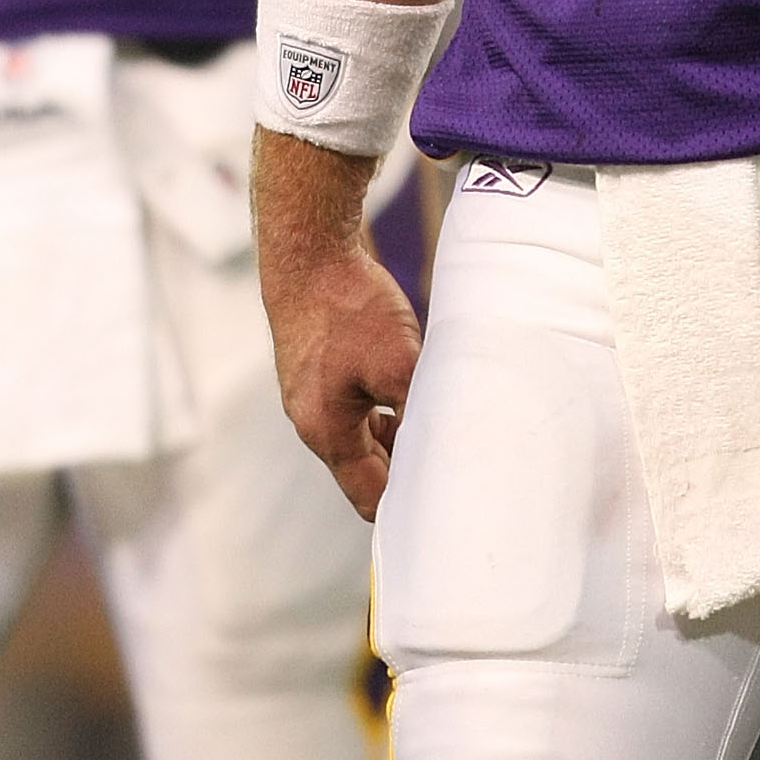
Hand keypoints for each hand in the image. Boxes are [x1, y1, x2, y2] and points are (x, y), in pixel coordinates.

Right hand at [264, 240, 420, 519]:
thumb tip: (442, 449)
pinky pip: (353, 405)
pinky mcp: (315, 367)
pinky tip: (408, 388)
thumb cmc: (348, 307)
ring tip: (436, 422)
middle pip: (365, 468)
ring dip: (396, 434)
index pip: (369, 496)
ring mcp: (310, 393)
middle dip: (404, 469)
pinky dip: (381, 406)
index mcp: (327, 432)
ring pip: (361, 435)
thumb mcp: (399, 364)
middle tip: (451, 464)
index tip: (443, 506)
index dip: (406, 507)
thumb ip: (417, 413)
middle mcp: (312, 420)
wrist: (308, 252)